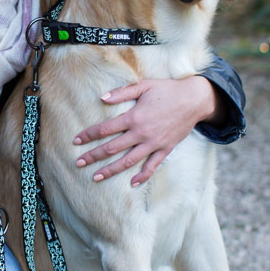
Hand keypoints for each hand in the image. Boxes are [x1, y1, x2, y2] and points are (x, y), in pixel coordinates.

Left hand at [73, 77, 218, 186]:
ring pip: (128, 161)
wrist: (194, 99)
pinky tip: (132, 184)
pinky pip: (152, 166)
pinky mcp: (165, 149)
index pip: (105, 129)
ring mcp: (154, 143)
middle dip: (93, 156)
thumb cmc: (167, 90)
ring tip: (96, 177)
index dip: (88, 135)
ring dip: (111, 170)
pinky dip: (143, 176)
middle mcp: (141, 133)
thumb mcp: (144, 86)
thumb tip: (101, 98)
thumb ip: (122, 93)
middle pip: (112, 148)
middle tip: (78, 163)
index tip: (75, 141)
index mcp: (134, 117)